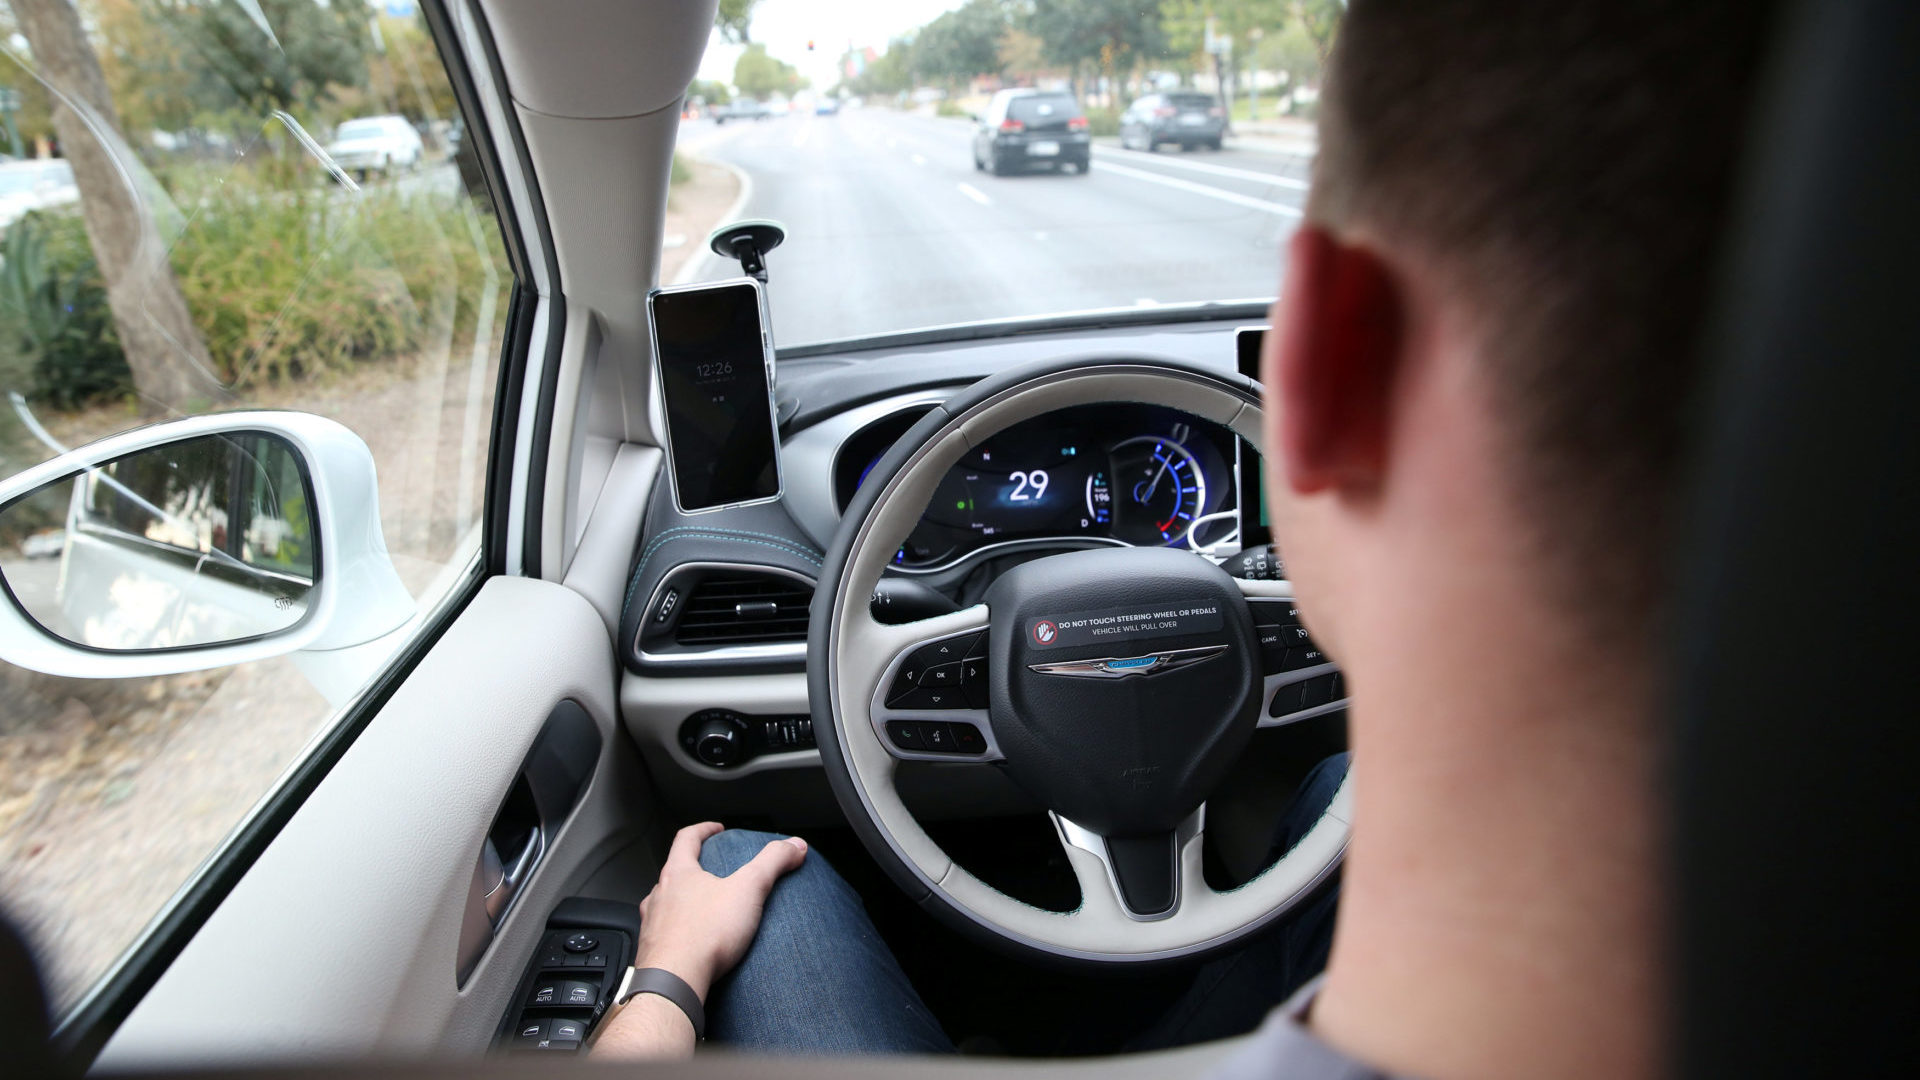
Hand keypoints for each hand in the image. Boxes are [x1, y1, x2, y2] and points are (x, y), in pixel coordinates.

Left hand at [633, 823, 807, 1000]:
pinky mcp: (652, 951)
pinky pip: (666, 935)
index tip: (717, 830)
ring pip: (667, 904)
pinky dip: (680, 932)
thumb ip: (773, 863)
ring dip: (684, 902)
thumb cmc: (704, 935)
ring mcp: (652, 924)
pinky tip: (696, 943)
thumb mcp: (748, 890)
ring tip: (706, 910)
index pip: (686, 838)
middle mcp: (659, 895)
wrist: (673, 983)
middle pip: (675, 872)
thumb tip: (794, 845)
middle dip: (695, 869)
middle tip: (715, 872)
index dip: (704, 829)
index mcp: (678, 874)